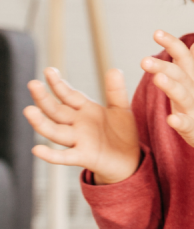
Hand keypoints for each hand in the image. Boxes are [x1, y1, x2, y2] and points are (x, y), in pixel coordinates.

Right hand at [25, 67, 139, 183]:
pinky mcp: (83, 157)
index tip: (48, 70)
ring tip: (28, 110)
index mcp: (85, 111)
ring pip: (55, 131)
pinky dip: (51, 154)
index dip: (58, 84)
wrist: (129, 160)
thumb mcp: (121, 108)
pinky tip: (37, 150)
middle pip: (56, 111)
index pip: (68, 95)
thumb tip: (113, 69)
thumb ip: (115, 91)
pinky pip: (64, 157)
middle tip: (32, 84)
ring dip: (41, 123)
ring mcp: (78, 140)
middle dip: (44, 98)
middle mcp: (77, 125)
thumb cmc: (121, 133)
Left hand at [141, 31, 193, 166]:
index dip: (172, 44)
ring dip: (170, 86)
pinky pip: (186, 124)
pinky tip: (171, 119)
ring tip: (158, 79)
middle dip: (162, 66)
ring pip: (182, 95)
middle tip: (144, 60)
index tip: (157, 33)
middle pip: (179, 74)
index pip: (184, 56)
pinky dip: (179, 122)